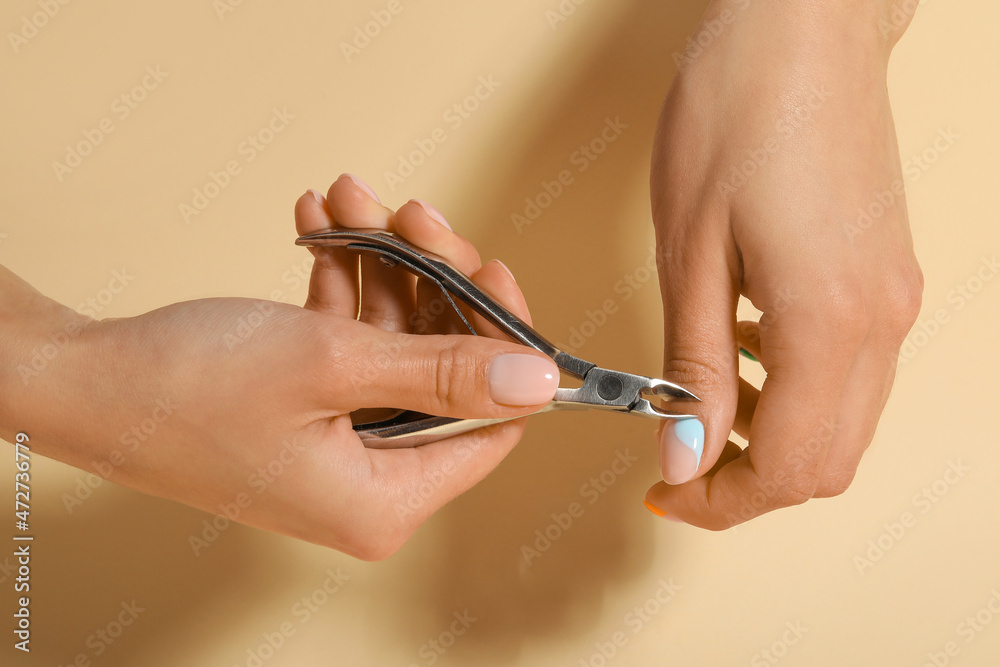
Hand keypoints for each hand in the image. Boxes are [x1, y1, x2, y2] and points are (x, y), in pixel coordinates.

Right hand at [3, 175, 557, 558]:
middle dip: (426, 276)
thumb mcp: (333, 367)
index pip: (493, 422)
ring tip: (351, 199)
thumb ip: (444, 371)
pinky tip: (321, 225)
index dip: (500, 339)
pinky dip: (339, 282)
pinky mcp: (306, 412)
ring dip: (377, 262)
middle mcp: (368, 482)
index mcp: (385, 501)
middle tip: (409, 212)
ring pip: (393, 342)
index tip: (488, 267)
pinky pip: (348, 342)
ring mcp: (337, 444)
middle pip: (443, 369)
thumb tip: (541, 381)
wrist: (80, 382)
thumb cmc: (188, 388)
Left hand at [643, 1, 922, 527]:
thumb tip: (686, 456)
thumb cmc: (736, 113)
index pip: (789, 469)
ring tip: (702, 402)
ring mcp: (894, 300)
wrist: (804, 24)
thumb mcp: (690, 252)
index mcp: (830, 324)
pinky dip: (794, 391)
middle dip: (750, 483)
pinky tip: (743, 347)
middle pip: (827, 463)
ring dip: (772, 437)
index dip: (724, 503)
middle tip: (680, 462)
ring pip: (842, 423)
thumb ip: (694, 367)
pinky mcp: (887, 277)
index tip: (670, 497)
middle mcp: (881, 323)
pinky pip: (850, 372)